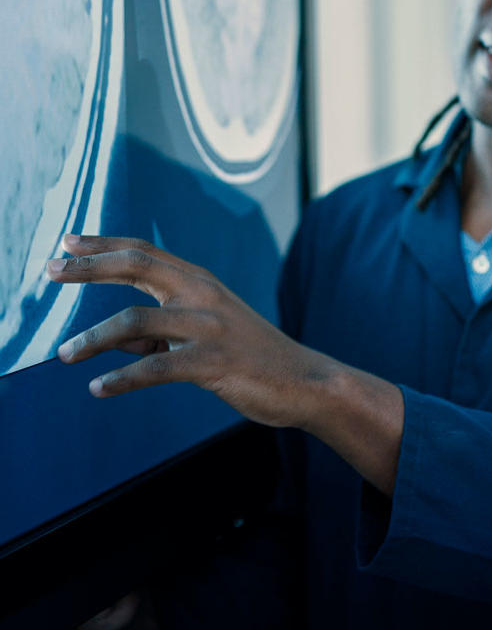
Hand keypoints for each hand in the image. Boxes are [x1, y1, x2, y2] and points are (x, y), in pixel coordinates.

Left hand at [48, 235, 333, 429]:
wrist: (304, 381)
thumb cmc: (250, 358)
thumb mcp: (203, 335)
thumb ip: (158, 332)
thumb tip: (108, 341)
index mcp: (201, 282)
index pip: (144, 252)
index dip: (103, 245)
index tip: (66, 241)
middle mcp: (204, 294)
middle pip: (138, 265)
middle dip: (89, 267)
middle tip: (49, 271)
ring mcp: (210, 326)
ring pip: (136, 321)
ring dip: (92, 338)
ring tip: (64, 354)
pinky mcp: (214, 361)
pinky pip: (157, 367)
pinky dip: (121, 378)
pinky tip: (98, 387)